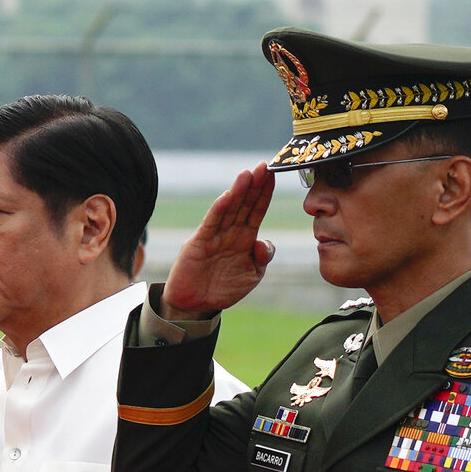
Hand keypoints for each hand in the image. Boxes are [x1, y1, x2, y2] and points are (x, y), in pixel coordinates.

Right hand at [162, 162, 274, 318]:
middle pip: (244, 204)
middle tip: (264, 166)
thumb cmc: (224, 289)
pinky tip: (228, 195)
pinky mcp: (199, 243)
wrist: (197, 305)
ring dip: (239, 191)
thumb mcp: (252, 275)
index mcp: (245, 238)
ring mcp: (214, 236)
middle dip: (254, 186)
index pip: (257, 210)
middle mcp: (230, 232)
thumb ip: (262, 258)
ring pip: (229, 209)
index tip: (274, 174)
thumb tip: (265, 241)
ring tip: (248, 174)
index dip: (264, 193)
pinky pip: (211, 223)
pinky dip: (220, 209)